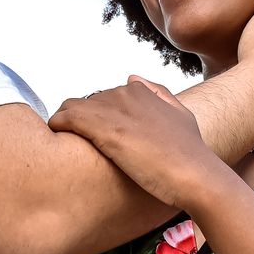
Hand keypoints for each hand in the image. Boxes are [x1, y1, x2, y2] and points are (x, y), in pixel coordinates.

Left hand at [48, 77, 225, 209]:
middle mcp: (124, 93)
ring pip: (71, 108)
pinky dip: (57, 126)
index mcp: (139, 90)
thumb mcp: (180, 115)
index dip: (96, 118)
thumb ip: (159, 94)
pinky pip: (65, 118)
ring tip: (63, 145)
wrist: (196, 174)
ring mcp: (113, 109)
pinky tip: (57, 140)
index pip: (102, 98)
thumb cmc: (189, 153)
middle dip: (80, 122)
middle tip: (78, 146)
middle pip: (85, 103)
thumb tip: (132, 79)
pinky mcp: (103, 128)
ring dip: (65, 124)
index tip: (94, 137)